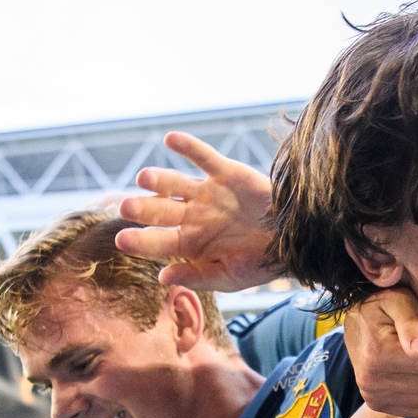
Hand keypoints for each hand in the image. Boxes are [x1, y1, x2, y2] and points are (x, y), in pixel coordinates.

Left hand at [115, 132, 276, 291]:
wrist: (295, 241)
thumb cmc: (260, 263)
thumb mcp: (229, 277)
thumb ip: (196, 276)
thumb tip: (161, 278)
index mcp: (190, 243)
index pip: (158, 242)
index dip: (140, 241)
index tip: (121, 240)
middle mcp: (194, 216)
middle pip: (161, 211)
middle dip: (143, 209)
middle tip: (126, 207)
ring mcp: (208, 194)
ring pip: (176, 184)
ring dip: (159, 180)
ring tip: (144, 178)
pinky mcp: (226, 174)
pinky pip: (203, 157)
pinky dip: (188, 147)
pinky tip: (170, 139)